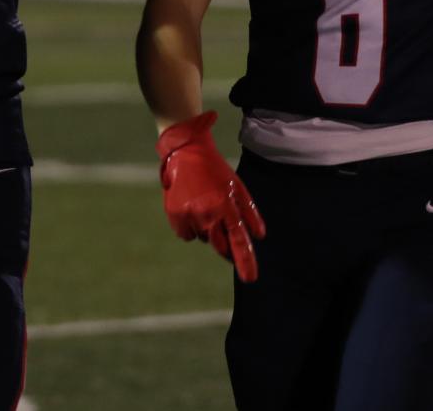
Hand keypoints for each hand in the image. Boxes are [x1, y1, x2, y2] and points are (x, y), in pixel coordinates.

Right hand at [157, 111, 265, 282]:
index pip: (238, 241)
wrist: (186, 152)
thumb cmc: (216, 170)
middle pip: (219, 246)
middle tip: (222, 223)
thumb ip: (249, 214)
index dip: (246, 261)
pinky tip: (190, 207)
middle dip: (224, 242)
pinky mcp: (174, 215)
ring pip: (202, 238)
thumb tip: (258, 236)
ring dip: (206, 229)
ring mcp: (189, 215)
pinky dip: (190, 227)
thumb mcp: (238, 188)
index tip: (250, 279)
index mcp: (226, 207)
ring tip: (203, 204)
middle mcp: (207, 214)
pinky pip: (186, 234)